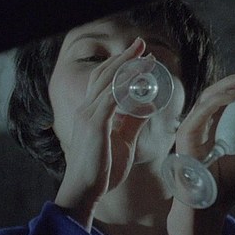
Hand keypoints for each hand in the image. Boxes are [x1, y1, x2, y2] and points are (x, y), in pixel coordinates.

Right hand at [54, 38, 149, 226]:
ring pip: (108, 82)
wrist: (85, 190)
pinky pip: (110, 99)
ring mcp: (88, 115)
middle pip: (104, 74)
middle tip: (141, 44)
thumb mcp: (124, 141)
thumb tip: (148, 108)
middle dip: (124, 57)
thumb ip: (133, 122)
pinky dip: (124, 86)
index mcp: (91, 112)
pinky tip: (138, 78)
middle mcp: (86, 109)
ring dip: (127, 67)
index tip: (138, 54)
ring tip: (144, 56)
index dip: (120, 65)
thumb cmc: (102, 170)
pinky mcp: (95, 125)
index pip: (103, 80)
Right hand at [174, 58, 234, 210]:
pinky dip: (217, 101)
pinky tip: (232, 94)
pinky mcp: (186, 135)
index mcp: (220, 122)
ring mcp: (194, 126)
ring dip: (230, 84)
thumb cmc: (228, 184)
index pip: (232, 92)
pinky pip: (201, 112)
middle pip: (221, 89)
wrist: (210, 208)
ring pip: (210, 96)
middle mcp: (206, 120)